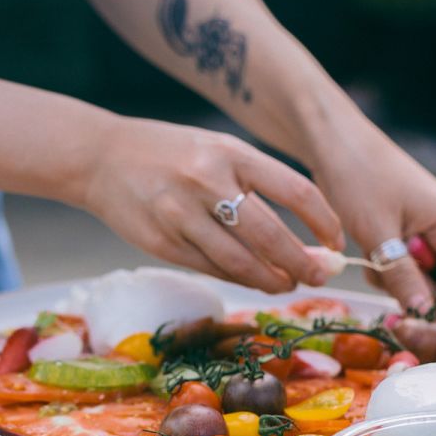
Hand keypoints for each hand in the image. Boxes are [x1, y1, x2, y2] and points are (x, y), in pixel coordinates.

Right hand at [79, 117, 343, 293]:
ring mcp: (181, 216)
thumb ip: (255, 184)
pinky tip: (251, 279)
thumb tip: (303, 233)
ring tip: (285, 284)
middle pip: (270, 235)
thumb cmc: (168, 154)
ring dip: (270, 279)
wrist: (100, 159)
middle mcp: (207, 183)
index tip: (335, 243)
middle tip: (317, 276)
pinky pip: (209, 268)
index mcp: (230, 153)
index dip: (323, 222)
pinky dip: (236, 277)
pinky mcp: (161, 244)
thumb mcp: (216, 151)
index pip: (295, 191)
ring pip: (239, 261)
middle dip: (300, 263)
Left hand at [311, 124, 435, 324]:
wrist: (331, 140)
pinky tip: (364, 253)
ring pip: (420, 273)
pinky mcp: (401, 223)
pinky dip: (385, 266)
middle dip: (416, 296)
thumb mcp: (376, 232)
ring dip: (396, 281)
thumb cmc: (356, 177)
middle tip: (382, 297)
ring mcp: (423, 223)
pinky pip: (402, 258)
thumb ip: (400, 273)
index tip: (411, 328)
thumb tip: (421, 311)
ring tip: (368, 263)